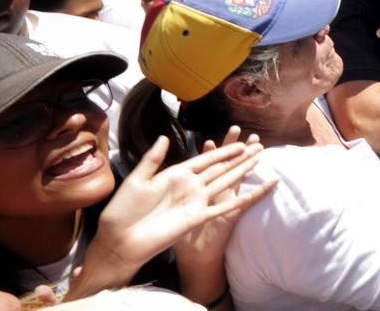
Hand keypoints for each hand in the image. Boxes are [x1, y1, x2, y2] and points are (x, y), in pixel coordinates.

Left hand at [88, 136, 271, 277]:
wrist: (120, 242)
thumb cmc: (123, 212)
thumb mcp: (136, 181)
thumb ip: (152, 159)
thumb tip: (164, 136)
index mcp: (177, 175)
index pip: (206, 159)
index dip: (223, 150)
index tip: (240, 143)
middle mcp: (190, 187)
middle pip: (221, 168)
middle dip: (239, 158)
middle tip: (258, 146)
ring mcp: (197, 202)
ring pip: (227, 182)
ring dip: (243, 171)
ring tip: (260, 158)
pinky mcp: (199, 216)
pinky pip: (228, 206)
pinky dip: (246, 198)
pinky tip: (258, 190)